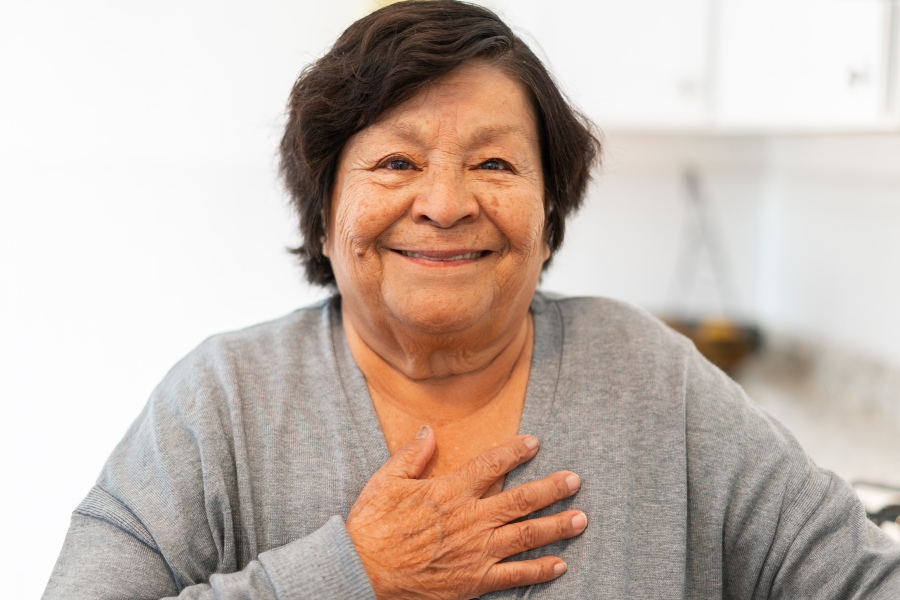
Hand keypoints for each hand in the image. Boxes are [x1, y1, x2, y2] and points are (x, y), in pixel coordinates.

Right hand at [346, 426, 585, 599]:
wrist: (363, 571)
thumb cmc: (373, 525)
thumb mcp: (386, 481)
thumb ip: (412, 455)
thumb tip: (429, 431)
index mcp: (450, 492)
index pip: (491, 465)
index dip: (515, 452)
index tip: (534, 443)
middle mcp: (470, 519)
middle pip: (521, 500)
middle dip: (552, 489)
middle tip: (575, 480)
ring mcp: (476, 552)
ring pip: (526, 536)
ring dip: (556, 526)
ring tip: (581, 519)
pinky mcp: (474, 581)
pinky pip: (514, 575)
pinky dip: (539, 570)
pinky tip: (559, 565)